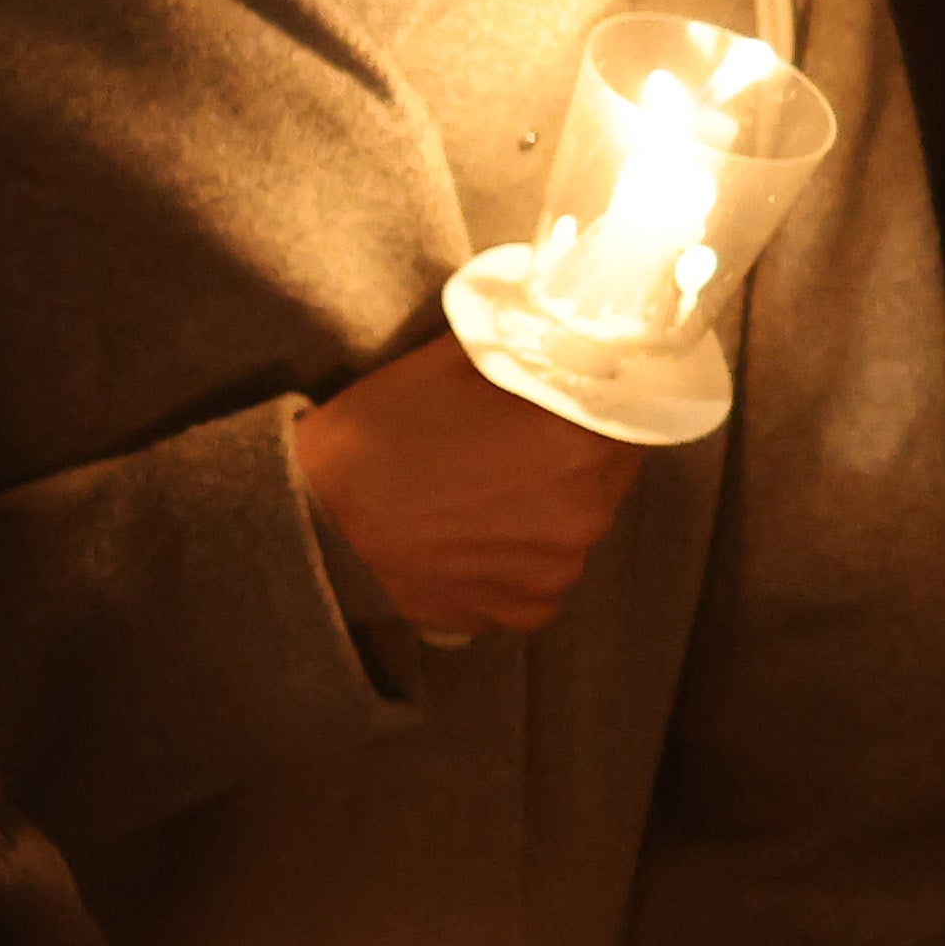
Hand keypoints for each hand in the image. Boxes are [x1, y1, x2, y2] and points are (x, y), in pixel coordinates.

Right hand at [287, 338, 637, 642]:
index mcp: (581, 445)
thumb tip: (568, 332)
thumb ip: (527, 349)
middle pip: (606, 476)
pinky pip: (540, 579)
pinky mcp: (521, 614)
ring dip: (544, 512)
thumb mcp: (455, 361)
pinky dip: (516, 560)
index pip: (632, 415)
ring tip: (479, 496)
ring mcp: (555, 573)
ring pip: (572, 528)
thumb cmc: (379, 431)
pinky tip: (469, 538)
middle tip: (510, 446)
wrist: (312, 518)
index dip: (600, 405)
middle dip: (572, 459)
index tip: (569, 403)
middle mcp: (585, 516)